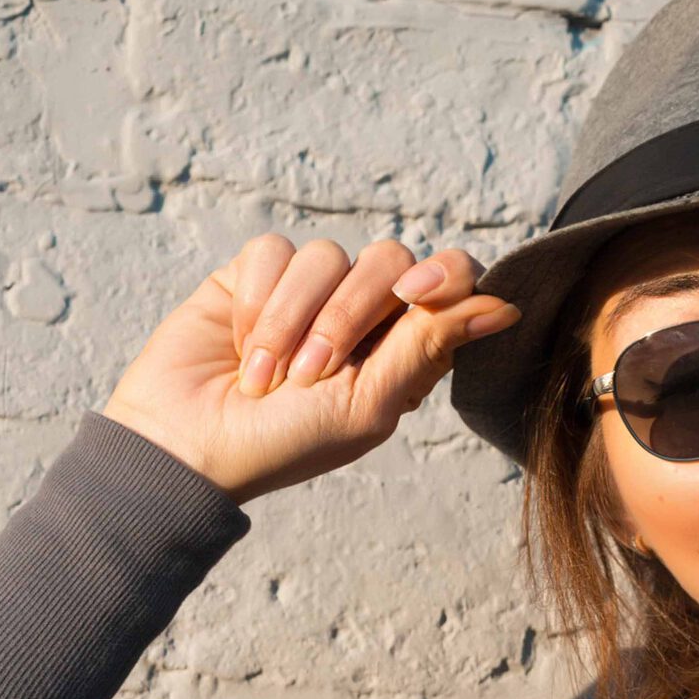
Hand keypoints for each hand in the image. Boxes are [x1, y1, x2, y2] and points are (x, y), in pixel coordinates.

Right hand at [100, 234, 520, 504]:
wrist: (190, 447)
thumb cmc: (286, 443)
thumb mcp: (367, 405)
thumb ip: (429, 346)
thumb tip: (508, 305)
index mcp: (404, 348)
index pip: (452, 280)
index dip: (444, 273)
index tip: (417, 294)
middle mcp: (362, 313)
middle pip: (389, 259)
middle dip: (351, 313)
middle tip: (314, 373)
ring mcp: (308, 291)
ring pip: (326, 255)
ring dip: (294, 320)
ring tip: (266, 376)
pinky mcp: (255, 275)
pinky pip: (273, 252)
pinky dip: (258, 303)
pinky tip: (240, 345)